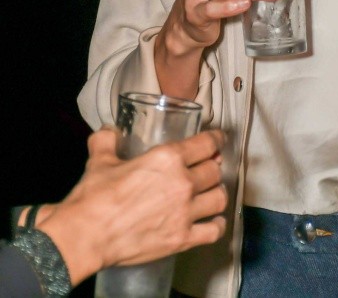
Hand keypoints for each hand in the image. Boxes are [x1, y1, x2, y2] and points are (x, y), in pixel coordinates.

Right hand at [38, 127, 227, 284]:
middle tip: (208, 168)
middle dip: (213, 167)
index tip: (218, 140)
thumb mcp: (100, 160)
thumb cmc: (94, 197)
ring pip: (219, 198)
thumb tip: (108, 131)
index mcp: (167, 158)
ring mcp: (185, 213)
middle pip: (214, 171)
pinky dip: (217, 225)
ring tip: (211, 193)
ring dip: (217, 193)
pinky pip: (214, 231)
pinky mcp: (182, 239)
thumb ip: (107, 141)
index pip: (206, 143)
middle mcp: (182, 183)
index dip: (216, 140)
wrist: (86, 236)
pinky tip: (214, 221)